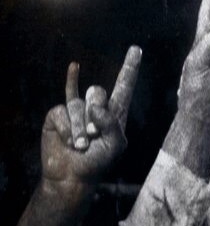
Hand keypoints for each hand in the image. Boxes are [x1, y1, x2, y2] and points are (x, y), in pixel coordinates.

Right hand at [41, 47, 140, 188]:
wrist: (72, 176)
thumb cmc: (98, 162)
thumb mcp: (115, 145)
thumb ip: (112, 123)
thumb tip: (96, 104)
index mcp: (115, 112)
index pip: (124, 85)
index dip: (130, 67)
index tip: (136, 49)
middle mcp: (95, 107)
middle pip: (98, 91)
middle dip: (96, 114)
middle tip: (94, 136)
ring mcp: (76, 109)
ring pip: (78, 105)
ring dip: (80, 129)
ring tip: (81, 145)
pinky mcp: (58, 115)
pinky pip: (62, 112)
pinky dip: (67, 129)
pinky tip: (70, 139)